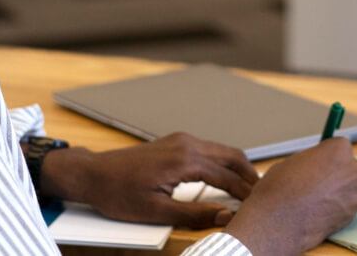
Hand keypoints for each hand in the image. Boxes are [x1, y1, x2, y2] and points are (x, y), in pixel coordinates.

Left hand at [37, 132, 257, 227]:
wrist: (94, 174)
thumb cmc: (119, 193)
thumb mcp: (156, 211)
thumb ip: (193, 214)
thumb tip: (225, 216)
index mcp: (184, 160)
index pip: (226, 177)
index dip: (245, 193)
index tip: (259, 205)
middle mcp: (186, 143)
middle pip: (231, 156)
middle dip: (249, 175)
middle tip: (262, 195)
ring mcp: (180, 140)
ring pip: (221, 150)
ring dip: (237, 168)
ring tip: (249, 188)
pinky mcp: (175, 142)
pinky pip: (208, 149)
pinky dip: (223, 162)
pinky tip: (225, 178)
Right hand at [224, 138, 356, 255]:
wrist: (278, 220)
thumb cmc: (280, 190)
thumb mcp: (293, 162)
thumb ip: (312, 162)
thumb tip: (316, 167)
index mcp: (337, 150)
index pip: (342, 147)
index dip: (331, 158)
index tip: (324, 164)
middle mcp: (352, 169)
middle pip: (355, 169)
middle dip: (343, 176)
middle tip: (324, 184)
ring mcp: (356, 193)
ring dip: (347, 194)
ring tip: (325, 200)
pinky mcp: (353, 215)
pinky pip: (355, 210)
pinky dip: (345, 211)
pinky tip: (328, 212)